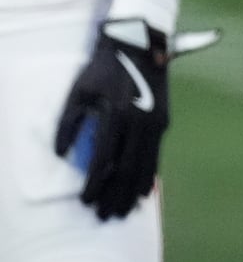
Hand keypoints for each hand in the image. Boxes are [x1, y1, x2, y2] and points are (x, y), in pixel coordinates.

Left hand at [52, 18, 169, 219]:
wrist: (139, 45)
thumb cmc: (103, 68)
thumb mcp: (79, 91)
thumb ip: (68, 123)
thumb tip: (60, 154)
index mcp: (116, 114)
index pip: (104, 160)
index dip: (94, 185)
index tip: (85, 202)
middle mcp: (140, 121)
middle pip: (127, 169)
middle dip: (115, 196)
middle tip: (105, 216)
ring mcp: (155, 122)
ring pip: (146, 166)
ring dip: (133, 192)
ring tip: (123, 211)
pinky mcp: (164, 121)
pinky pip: (156, 156)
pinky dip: (149, 177)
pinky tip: (142, 191)